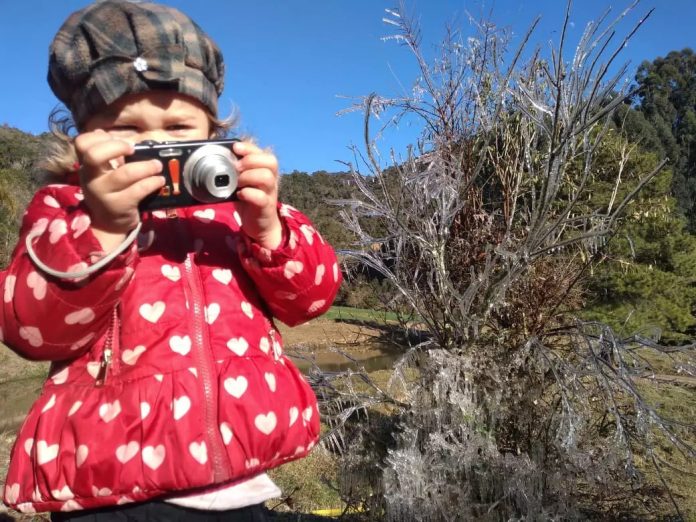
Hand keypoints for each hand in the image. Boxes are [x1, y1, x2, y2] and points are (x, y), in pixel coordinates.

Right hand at [75, 130, 163, 250]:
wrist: (109, 223)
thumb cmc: (111, 190)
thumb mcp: (105, 172)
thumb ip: (111, 155)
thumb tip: (126, 139)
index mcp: (87, 165)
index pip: (81, 143)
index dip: (98, 137)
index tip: (118, 140)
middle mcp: (91, 178)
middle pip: (94, 155)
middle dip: (117, 147)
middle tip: (133, 148)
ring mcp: (103, 193)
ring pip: (124, 174)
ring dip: (145, 167)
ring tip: (157, 166)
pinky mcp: (119, 206)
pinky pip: (138, 191)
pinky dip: (152, 183)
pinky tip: (160, 181)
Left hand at [233, 141, 281, 248]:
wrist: (260, 226)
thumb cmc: (248, 201)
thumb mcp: (242, 183)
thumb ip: (235, 171)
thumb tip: (217, 159)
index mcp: (265, 171)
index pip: (263, 153)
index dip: (250, 148)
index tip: (235, 147)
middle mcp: (271, 180)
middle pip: (270, 161)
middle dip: (250, 160)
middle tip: (236, 168)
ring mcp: (270, 193)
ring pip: (267, 176)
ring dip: (248, 176)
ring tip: (237, 183)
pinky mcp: (266, 207)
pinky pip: (261, 197)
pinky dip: (248, 194)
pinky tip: (240, 195)